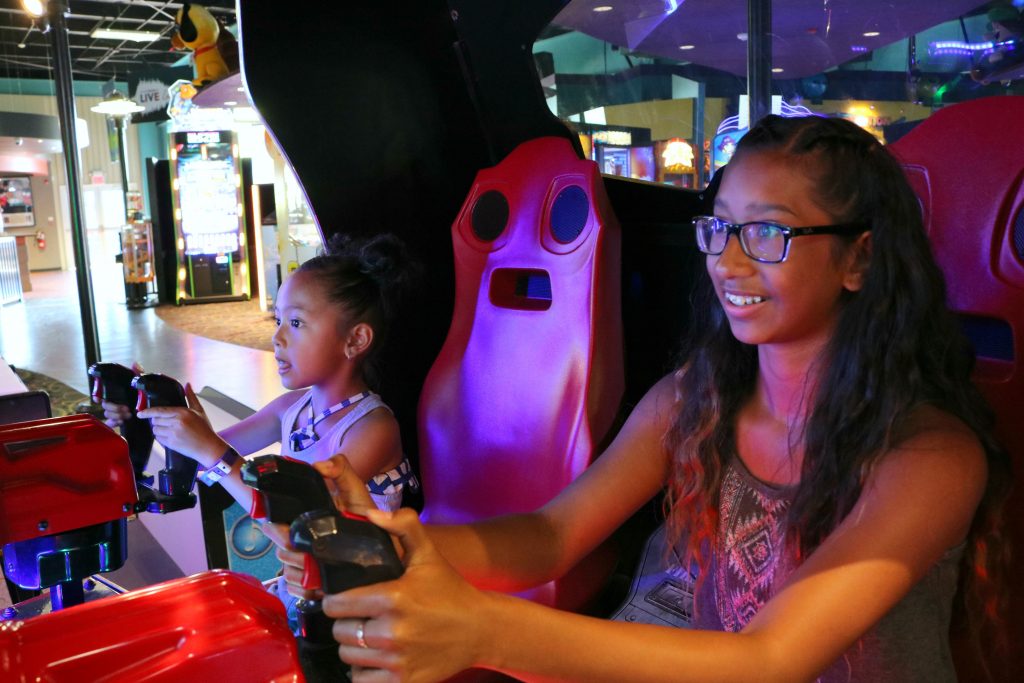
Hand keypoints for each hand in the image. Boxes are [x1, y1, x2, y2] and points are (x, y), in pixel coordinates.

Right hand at [100, 361, 143, 427]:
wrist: (153, 411)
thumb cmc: (145, 395)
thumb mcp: (142, 384)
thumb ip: (138, 374)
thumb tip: (135, 363)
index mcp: (117, 392)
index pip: (101, 394)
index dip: (97, 396)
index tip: (99, 399)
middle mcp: (114, 401)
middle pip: (105, 405)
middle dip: (114, 407)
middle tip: (126, 408)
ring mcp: (115, 412)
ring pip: (107, 414)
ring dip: (116, 415)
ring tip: (128, 415)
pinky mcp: (118, 421)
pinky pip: (109, 424)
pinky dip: (114, 423)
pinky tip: (121, 422)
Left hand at [137, 383, 221, 466]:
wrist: (208, 447)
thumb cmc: (205, 429)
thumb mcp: (199, 411)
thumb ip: (191, 397)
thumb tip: (187, 385)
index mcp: (182, 412)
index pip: (159, 410)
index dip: (147, 412)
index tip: (140, 413)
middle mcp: (176, 422)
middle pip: (155, 420)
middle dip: (157, 422)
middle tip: (166, 424)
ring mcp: (173, 433)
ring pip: (155, 430)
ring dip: (159, 430)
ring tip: (169, 431)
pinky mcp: (171, 443)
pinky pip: (158, 439)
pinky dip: (161, 438)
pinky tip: (170, 437)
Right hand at [274, 455, 377, 600]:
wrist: (389, 553)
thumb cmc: (370, 520)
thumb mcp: (356, 493)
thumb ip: (341, 471)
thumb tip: (319, 465)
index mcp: (306, 517)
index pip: (274, 522)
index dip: (276, 528)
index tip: (289, 532)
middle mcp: (301, 539)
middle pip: (279, 547)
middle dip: (291, 551)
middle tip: (309, 553)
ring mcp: (304, 562)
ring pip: (286, 569)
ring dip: (299, 572)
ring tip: (318, 570)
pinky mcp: (311, 583)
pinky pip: (294, 588)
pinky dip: (303, 589)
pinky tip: (319, 586)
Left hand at [323, 508, 487, 682]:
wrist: (481, 629)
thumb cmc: (450, 589)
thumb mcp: (429, 553)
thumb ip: (403, 526)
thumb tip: (372, 514)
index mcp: (393, 598)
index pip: (337, 605)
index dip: (336, 601)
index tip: (343, 600)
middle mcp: (391, 632)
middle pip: (340, 632)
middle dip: (346, 623)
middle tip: (361, 617)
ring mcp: (397, 661)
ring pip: (348, 657)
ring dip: (354, 648)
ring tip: (369, 637)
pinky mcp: (402, 682)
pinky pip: (360, 681)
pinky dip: (363, 671)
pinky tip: (375, 659)